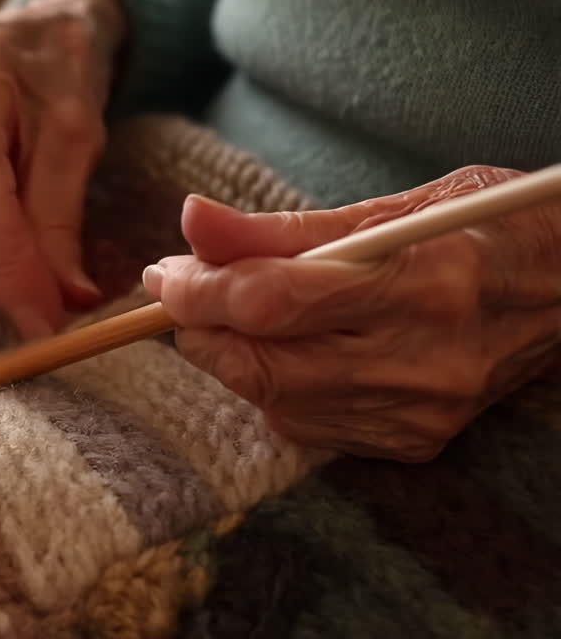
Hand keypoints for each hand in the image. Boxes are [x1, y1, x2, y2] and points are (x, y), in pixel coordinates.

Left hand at [143, 165, 560, 461]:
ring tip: (236, 314)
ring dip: (233, 357)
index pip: (273, 302)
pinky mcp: (415, 441)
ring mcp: (420, 410)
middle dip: (201, 328)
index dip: (200, 290)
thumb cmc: (485, 228)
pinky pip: (308, 426)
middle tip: (184, 290)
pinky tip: (291, 351)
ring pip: (274, 401)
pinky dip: (275, 388)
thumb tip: (191, 223)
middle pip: (261, 364)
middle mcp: (423, 359)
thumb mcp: (392, 208)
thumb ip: (282, 228)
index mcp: (423, 281)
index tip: (164, 272)